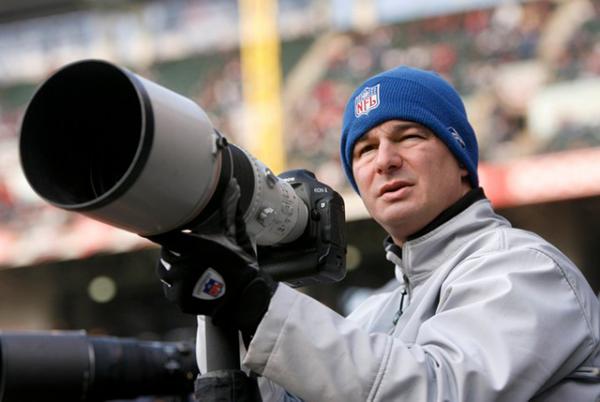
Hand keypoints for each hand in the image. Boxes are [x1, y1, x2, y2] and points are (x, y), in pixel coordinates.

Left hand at [154, 177, 276, 339]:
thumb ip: (230, 211)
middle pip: (167, 254)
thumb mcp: (237, 236)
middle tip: (192, 255)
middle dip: (176, 252)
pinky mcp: (179, 299)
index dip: (152, 230)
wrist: (246, 297)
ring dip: (175, 269)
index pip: (163, 236)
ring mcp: (179, 284)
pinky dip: (178, 288)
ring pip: (166, 272)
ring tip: (194, 272)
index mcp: (193, 246)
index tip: (142, 226)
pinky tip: (194, 287)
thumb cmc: (241, 264)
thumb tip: (233, 184)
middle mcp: (183, 264)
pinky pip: (170, 290)